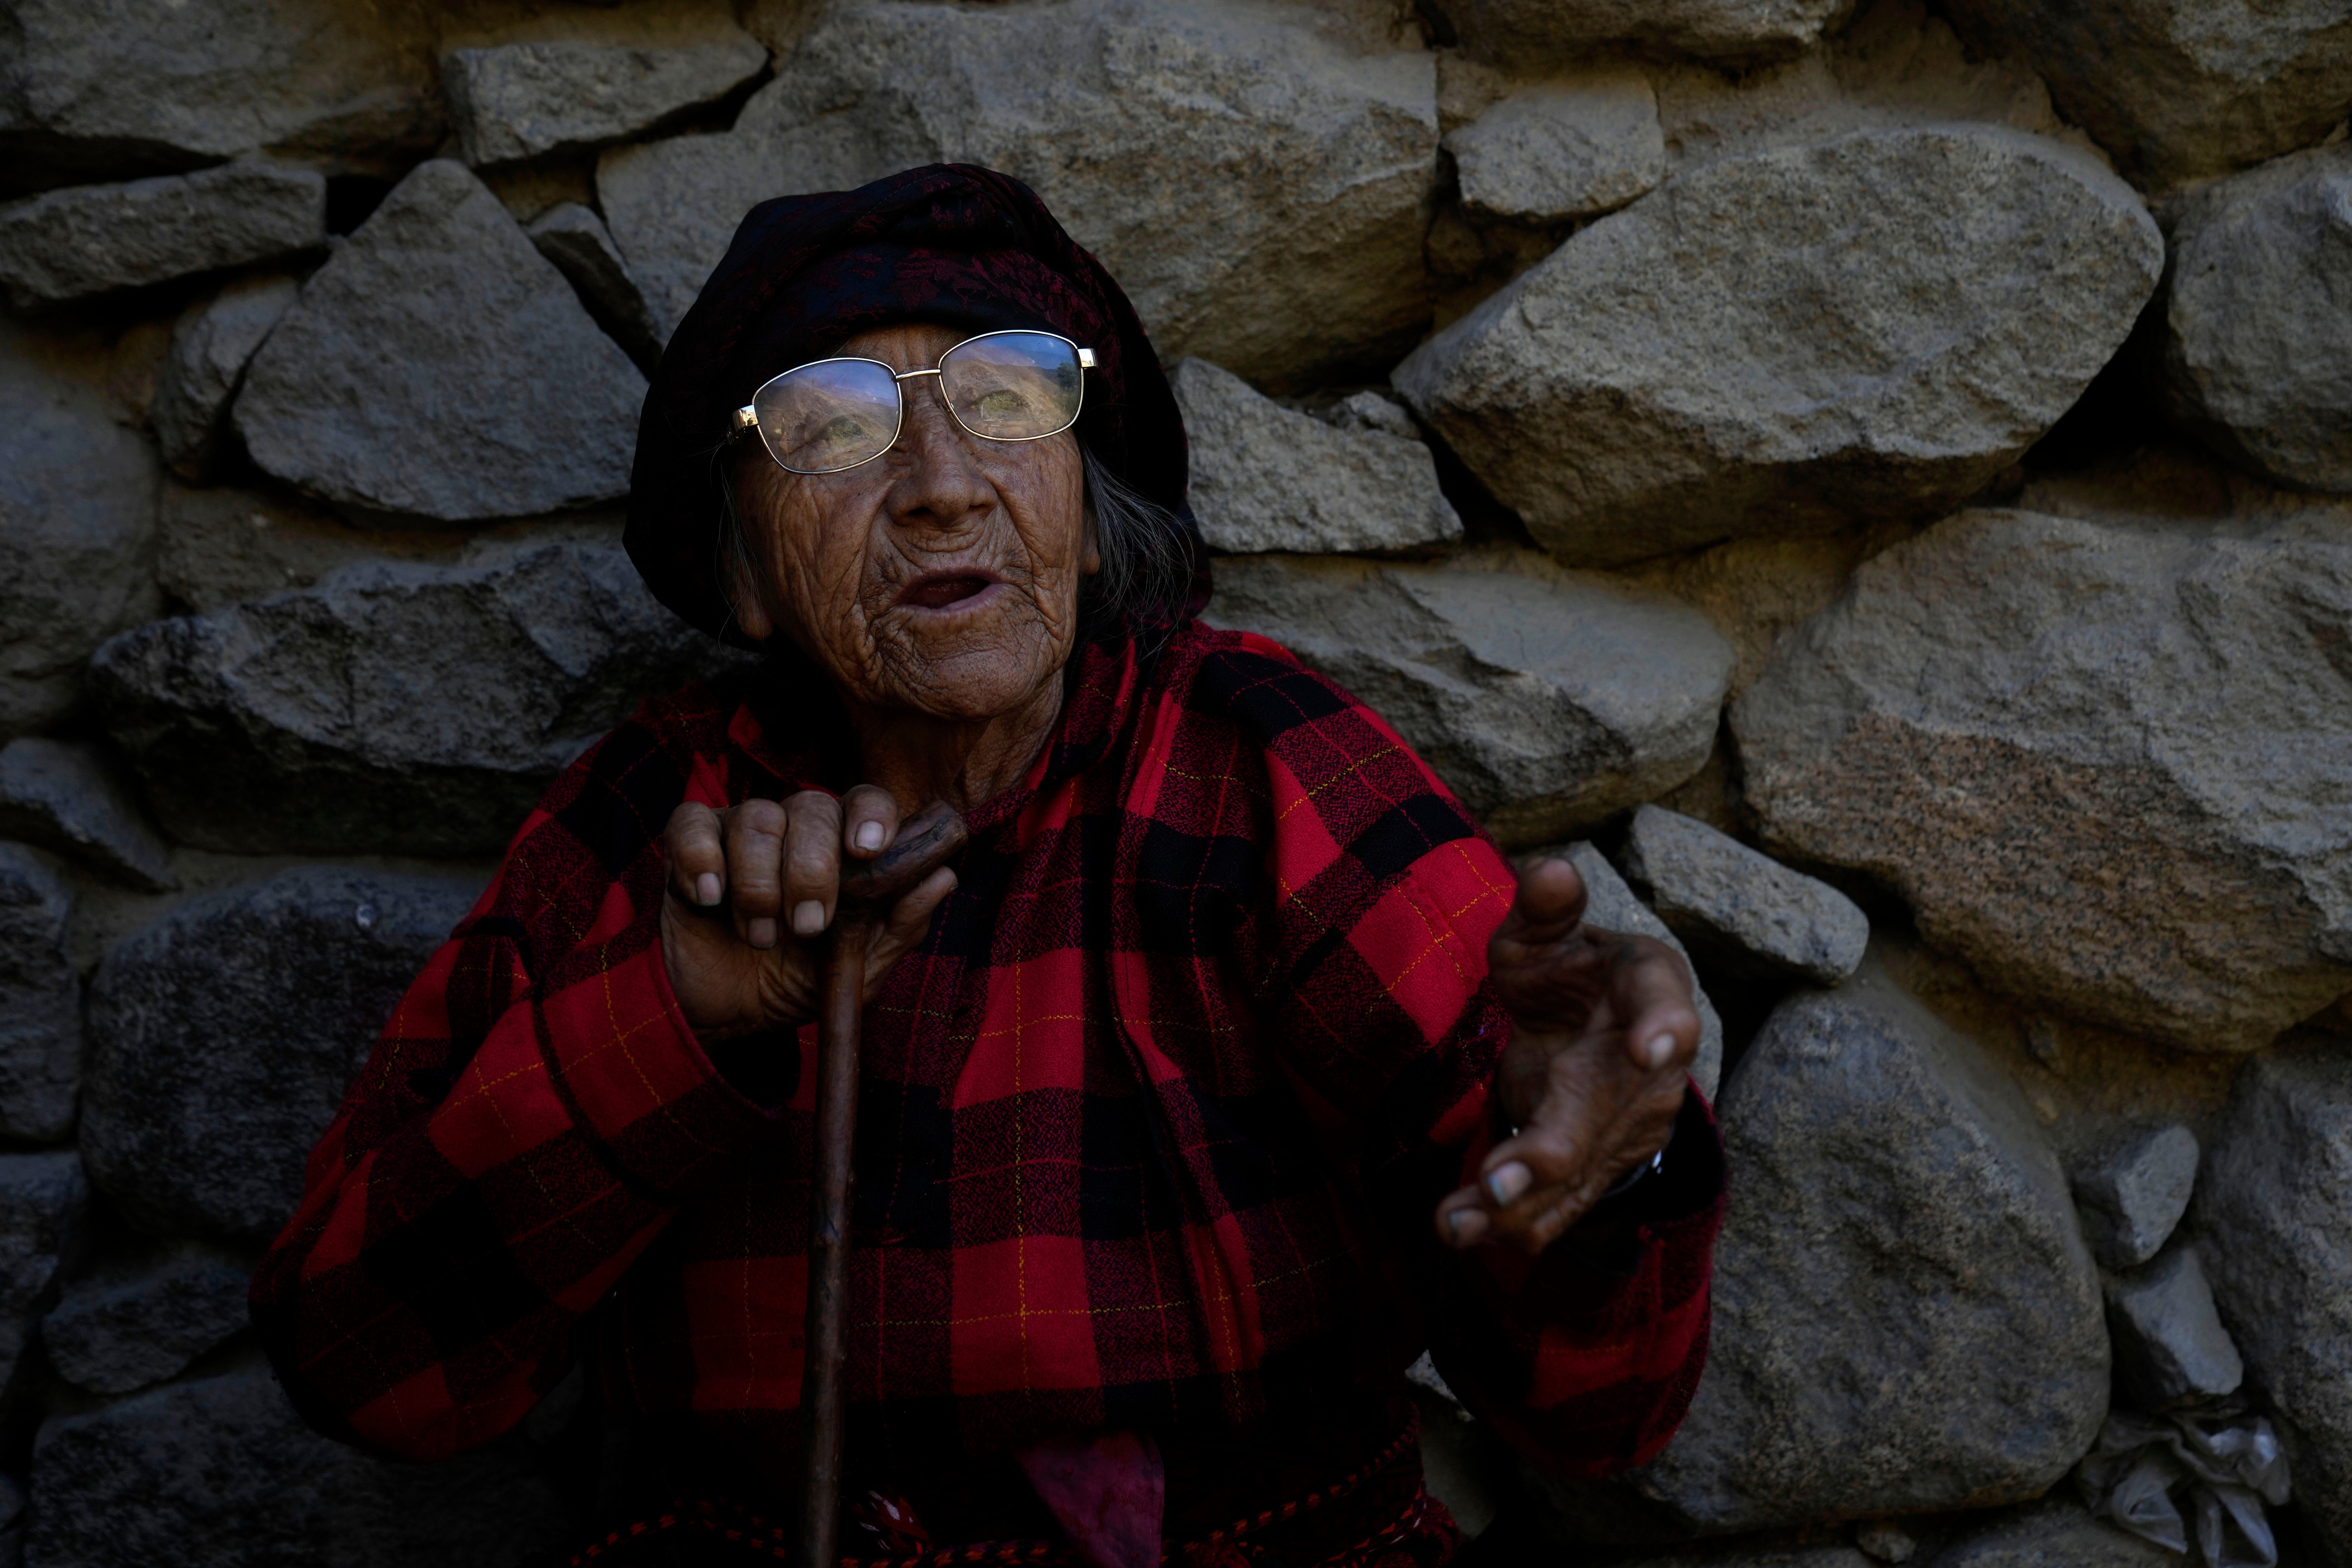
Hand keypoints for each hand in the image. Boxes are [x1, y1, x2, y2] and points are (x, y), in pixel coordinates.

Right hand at [658, 786, 957, 1039]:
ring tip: (759, 936)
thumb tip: (944, 878)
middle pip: (811, 806)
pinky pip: (692, 824)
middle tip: (807, 926)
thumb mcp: (856, 971)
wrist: (721, 1014)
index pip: (866, 801)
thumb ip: (899, 927)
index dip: (871, 814)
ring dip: (759, 884)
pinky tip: (711, 899)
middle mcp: (795, 828)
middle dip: (812, 869)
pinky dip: (702, 861)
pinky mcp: (690, 844)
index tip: (868, 849)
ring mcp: (741, 831)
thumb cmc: (794, 983)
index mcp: (842, 849)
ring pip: (756, 817)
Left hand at [1435, 856, 1698, 1254]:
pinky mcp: (1591, 1170)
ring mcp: (1621, 1132)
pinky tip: (1457, 1232)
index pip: (1669, 1011)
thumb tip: (1551, 870)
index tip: (1656, 1048)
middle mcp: (1646, 1078)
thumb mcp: (1551, 935)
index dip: (1665, 1027)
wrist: (1593, 1031)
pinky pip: (1553, 1205)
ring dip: (1518, 1205)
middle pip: (1608, 1117)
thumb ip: (1547, 910)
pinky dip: (1507, 1223)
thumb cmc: (1571, 972)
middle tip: (1503, 1183)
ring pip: (1575, 1176)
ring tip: (1458, 1225)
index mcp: (1650, 998)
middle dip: (1555, 1151)